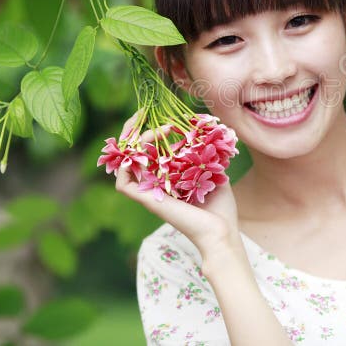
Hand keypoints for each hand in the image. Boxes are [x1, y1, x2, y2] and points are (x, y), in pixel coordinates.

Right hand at [113, 111, 241, 261]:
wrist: (222, 232)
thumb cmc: (220, 209)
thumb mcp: (215, 174)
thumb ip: (207, 155)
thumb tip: (207, 132)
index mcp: (167, 178)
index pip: (148, 151)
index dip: (149, 131)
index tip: (162, 116)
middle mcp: (154, 184)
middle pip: (132, 153)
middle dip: (132, 130)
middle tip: (142, 113)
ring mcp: (149, 193)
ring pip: (125, 164)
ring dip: (132, 142)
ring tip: (150, 127)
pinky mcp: (147, 202)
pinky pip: (123, 183)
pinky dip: (125, 165)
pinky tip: (145, 148)